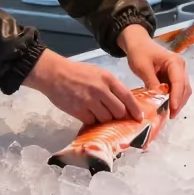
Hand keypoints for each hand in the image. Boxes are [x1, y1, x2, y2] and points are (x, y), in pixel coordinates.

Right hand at [24, 49, 144, 124]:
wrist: (54, 73)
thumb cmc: (77, 73)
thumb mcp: (98, 73)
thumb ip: (110, 87)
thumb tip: (123, 104)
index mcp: (107, 78)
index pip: (127, 96)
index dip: (135, 109)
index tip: (139, 118)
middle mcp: (100, 90)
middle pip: (119, 111)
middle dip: (119, 117)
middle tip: (115, 117)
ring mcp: (89, 101)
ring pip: (106, 119)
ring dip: (105, 120)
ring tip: (98, 113)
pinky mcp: (78, 110)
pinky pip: (92, 121)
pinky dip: (92, 121)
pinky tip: (88, 114)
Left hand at [118, 24, 191, 117]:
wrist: (137, 42)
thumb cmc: (139, 52)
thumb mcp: (143, 67)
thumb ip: (152, 83)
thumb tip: (158, 99)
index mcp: (175, 62)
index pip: (179, 82)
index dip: (176, 97)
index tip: (172, 109)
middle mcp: (180, 67)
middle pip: (184, 88)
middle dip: (179, 102)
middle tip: (170, 116)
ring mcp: (179, 71)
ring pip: (183, 90)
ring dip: (178, 102)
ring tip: (169, 114)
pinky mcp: (173, 76)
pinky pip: (177, 89)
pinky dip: (174, 98)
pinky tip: (167, 106)